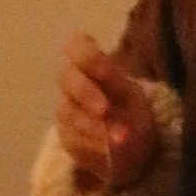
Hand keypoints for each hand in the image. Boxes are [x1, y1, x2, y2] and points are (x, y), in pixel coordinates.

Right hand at [54, 32, 158, 191]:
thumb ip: (117, 91)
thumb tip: (104, 102)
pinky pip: (73, 137)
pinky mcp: (64, 135)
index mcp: (88, 61)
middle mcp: (70, 80)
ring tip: (121, 138)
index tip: (107, 71)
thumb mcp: (131, 94)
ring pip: (68, 112)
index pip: (76, 45)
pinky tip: (111, 150)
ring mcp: (64, 107)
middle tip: (104, 110)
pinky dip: (94, 144)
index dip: (89, 57)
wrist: (129, 142)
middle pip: (66, 78)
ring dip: (95, 126)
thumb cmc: (130, 107)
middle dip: (86, 94)